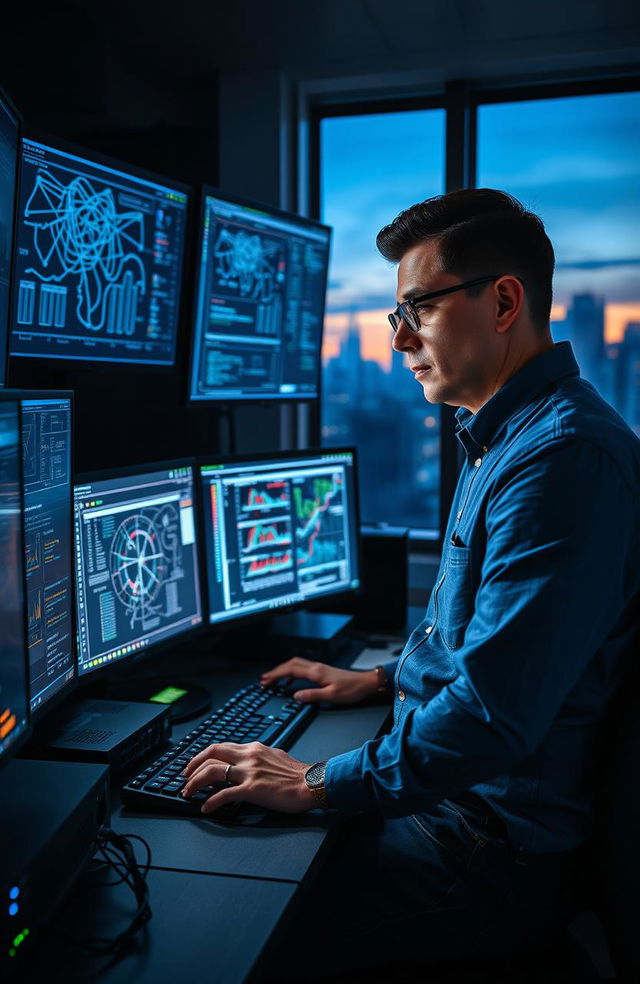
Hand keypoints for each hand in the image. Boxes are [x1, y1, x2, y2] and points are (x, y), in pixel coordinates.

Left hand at [181, 741, 316, 815]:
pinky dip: (211, 802)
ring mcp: (250, 772)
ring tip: (188, 793)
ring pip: (212, 772)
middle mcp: (249, 756)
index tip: (195, 764)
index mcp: (254, 748)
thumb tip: (248, 763)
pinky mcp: (252, 789)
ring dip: (195, 783)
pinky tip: (206, 809)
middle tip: (184, 777)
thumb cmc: (298, 774)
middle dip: (193, 765)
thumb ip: (258, 757)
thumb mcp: (276, 756)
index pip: (222, 747)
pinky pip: (224, 795)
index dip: (203, 755)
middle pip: (211, 754)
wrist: (313, 783)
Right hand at [260, 656, 379, 705]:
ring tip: (274, 680)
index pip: (290, 670)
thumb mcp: (331, 696)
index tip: (265, 680)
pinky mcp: (322, 671)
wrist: (365, 683)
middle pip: (290, 664)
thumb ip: (312, 695)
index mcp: (316, 672)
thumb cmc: (351, 689)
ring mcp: (319, 668)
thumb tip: (295, 696)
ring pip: (296, 665)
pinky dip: (293, 673)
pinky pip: (302, 669)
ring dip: (283, 671)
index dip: (276, 674)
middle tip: (265, 680)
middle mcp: (316, 667)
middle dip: (276, 671)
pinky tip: (292, 681)